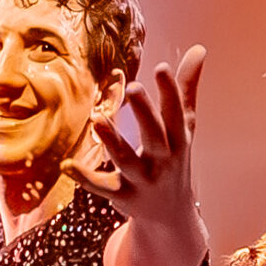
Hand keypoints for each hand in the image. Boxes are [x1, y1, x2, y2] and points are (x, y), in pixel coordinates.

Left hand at [87, 47, 204, 231]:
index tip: (161, 68)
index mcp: (178, 141)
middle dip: (146, 113)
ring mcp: (142, 180)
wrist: (170, 217)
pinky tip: (66, 165)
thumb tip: (199, 48)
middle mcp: (162, 161)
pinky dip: (85, 178)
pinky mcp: (121, 197)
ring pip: (126, 161)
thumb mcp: (183, 128)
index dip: (171, 92)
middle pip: (155, 136)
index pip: (175, 114)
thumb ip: (187, 88)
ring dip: (113, 141)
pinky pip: (102, 187)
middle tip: (134, 87)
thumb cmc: (174, 161)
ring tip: (97, 119)